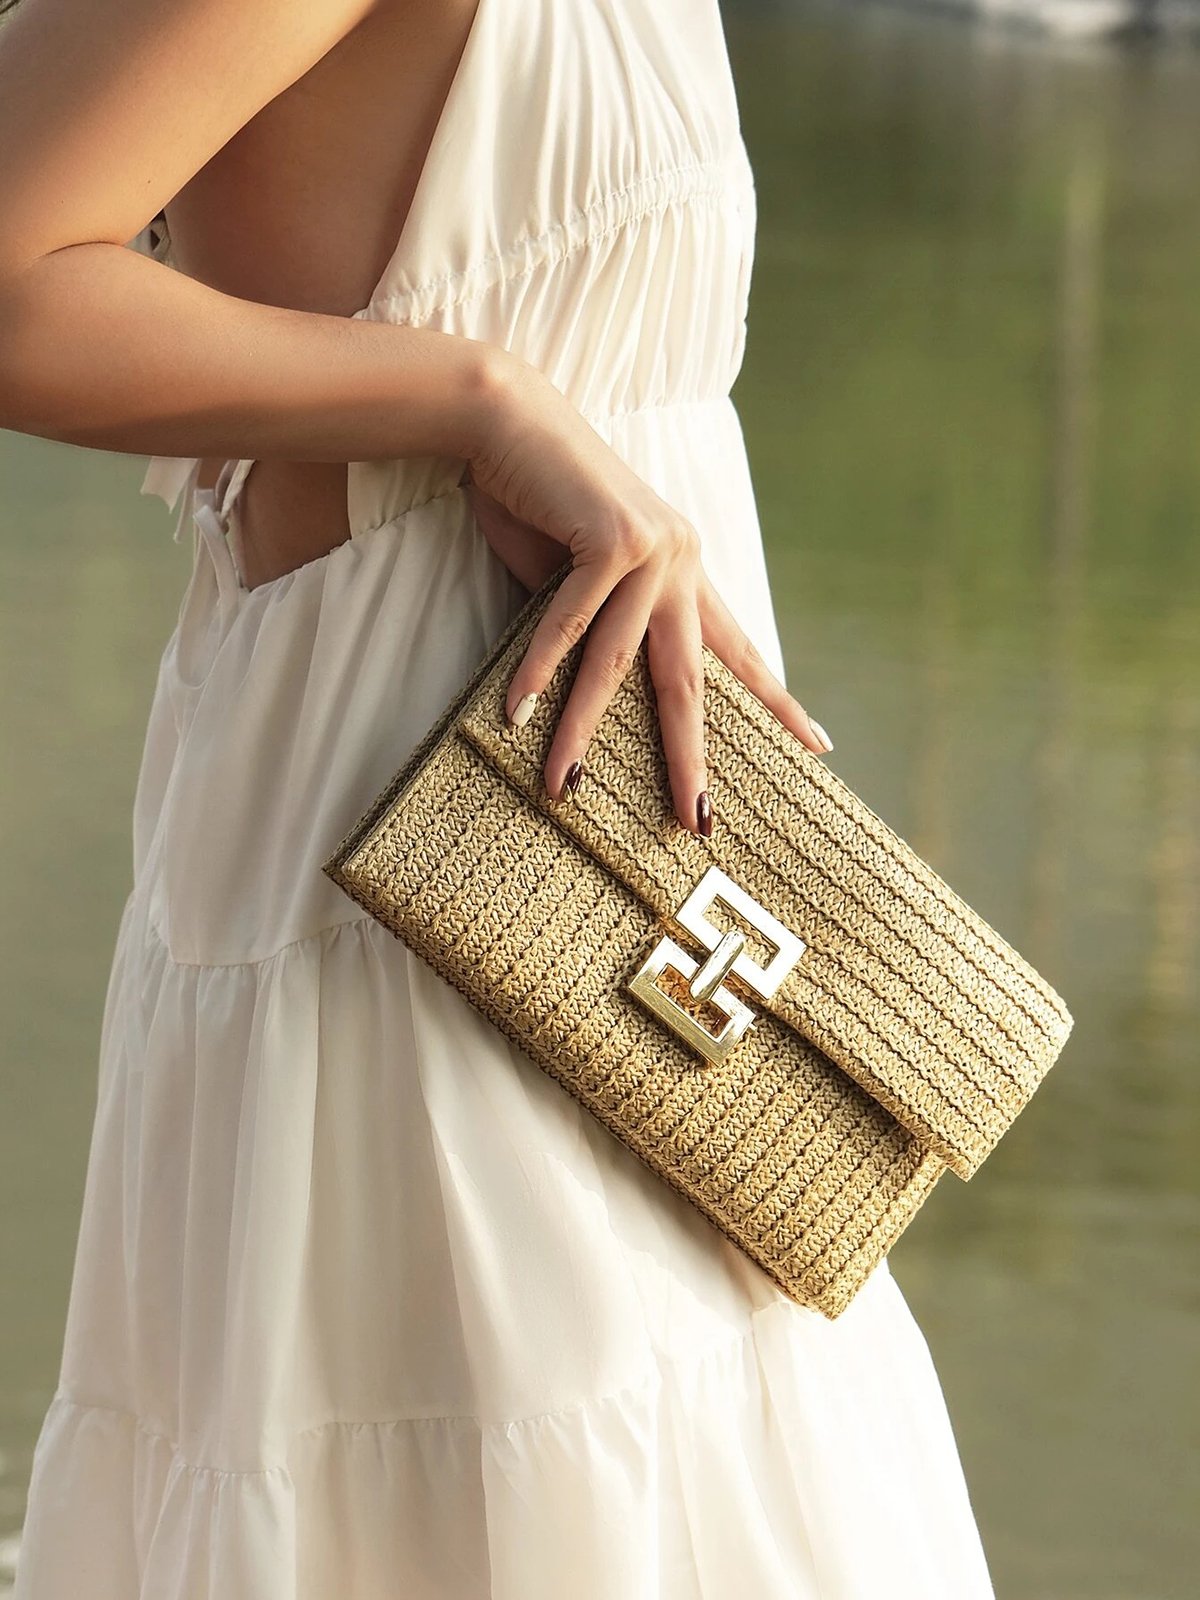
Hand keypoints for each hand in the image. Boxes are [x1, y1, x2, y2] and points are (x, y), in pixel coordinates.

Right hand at [465, 352, 834, 836]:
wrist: (507, 419)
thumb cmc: (537, 500)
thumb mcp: (578, 575)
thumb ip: (599, 625)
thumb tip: (584, 693)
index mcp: (686, 572)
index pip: (738, 651)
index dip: (777, 701)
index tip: (818, 746)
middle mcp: (682, 561)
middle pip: (690, 680)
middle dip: (691, 757)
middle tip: (698, 820)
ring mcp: (654, 548)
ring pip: (618, 663)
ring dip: (581, 731)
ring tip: (562, 788)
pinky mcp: (612, 538)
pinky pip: (571, 625)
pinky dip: (539, 671)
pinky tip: (518, 717)